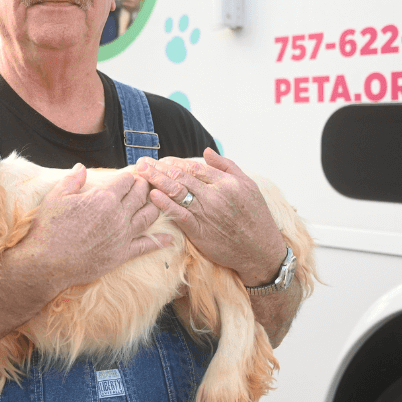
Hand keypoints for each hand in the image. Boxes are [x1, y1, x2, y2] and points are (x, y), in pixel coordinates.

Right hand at [18, 164, 173, 291]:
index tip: (129, 177)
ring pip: (149, 216)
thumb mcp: (56, 197)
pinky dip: (160, 241)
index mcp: (103, 198)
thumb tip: (81, 167)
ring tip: (155, 202)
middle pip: (141, 195)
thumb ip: (72, 180)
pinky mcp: (122, 254)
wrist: (47, 264)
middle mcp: (118, 215)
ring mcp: (123, 236)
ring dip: (155, 206)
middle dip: (144, 186)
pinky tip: (169, 238)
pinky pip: (147, 246)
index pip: (126, 180)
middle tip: (144, 185)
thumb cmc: (48, 229)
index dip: (129, 176)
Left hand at [135, 148, 285, 286]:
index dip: (174, 162)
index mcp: (226, 182)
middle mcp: (215, 195)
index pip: (193, 167)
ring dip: (156, 180)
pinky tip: (153, 195)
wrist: (260, 250)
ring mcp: (206, 212)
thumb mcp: (249, 185)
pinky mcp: (200, 231)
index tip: (161, 160)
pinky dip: (165, 204)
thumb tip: (206, 151)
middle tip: (141, 162)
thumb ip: (227, 166)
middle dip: (158, 168)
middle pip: (181, 176)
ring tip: (141, 173)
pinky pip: (179, 214)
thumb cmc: (256, 217)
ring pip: (176, 191)